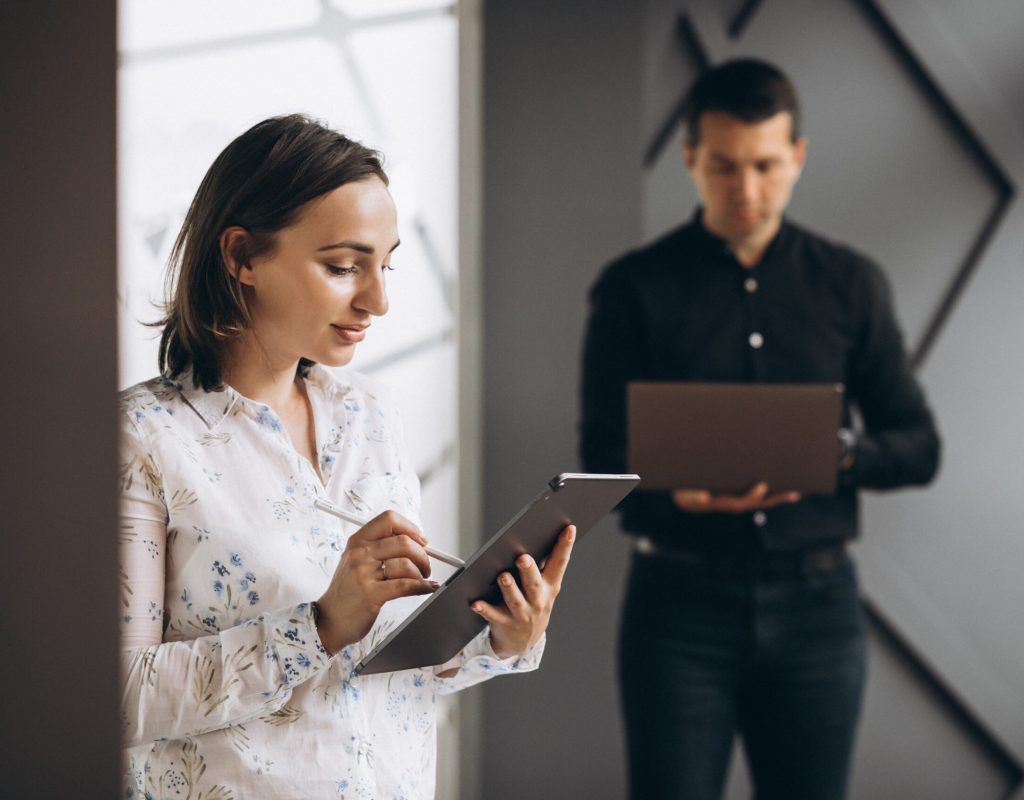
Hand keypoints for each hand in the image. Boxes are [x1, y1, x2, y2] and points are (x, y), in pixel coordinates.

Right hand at [315, 510, 438, 654]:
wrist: (329, 619)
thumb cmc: (348, 590)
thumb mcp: (356, 560)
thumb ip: (380, 548)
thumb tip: (417, 543)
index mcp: (357, 541)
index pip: (389, 519)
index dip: (411, 528)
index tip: (422, 541)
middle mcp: (359, 553)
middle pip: (403, 541)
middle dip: (422, 555)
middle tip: (425, 566)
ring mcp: (363, 573)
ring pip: (406, 563)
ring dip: (421, 573)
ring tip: (421, 580)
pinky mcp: (370, 594)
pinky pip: (405, 585)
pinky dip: (422, 586)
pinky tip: (427, 588)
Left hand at [471, 525, 575, 659]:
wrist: (523, 641)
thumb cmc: (532, 603)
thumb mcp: (544, 588)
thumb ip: (541, 565)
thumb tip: (534, 535)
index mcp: (550, 586)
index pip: (560, 563)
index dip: (565, 546)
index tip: (569, 528)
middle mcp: (538, 600)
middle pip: (533, 583)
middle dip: (529, 571)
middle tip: (523, 558)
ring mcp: (522, 613)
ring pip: (515, 599)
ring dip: (509, 588)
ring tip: (503, 576)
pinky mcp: (504, 623)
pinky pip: (492, 615)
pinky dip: (484, 609)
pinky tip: (475, 602)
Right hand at [672, 482, 800, 513]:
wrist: (680, 489)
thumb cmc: (681, 485)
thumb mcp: (682, 490)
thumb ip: (691, 494)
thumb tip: (704, 498)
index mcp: (717, 502)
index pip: (737, 502)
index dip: (751, 495)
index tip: (763, 486)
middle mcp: (727, 504)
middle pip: (754, 504)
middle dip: (773, 498)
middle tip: (792, 492)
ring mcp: (733, 500)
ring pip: (758, 501)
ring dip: (777, 497)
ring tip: (796, 492)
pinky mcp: (737, 494)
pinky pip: (756, 496)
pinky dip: (771, 494)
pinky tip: (784, 487)